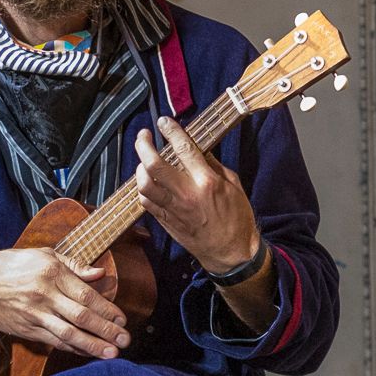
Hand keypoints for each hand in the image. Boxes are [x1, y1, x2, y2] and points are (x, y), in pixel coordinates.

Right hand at [0, 247, 130, 361]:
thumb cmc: (13, 266)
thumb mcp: (43, 255)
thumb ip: (73, 265)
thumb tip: (100, 274)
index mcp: (51, 273)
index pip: (86, 295)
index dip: (107, 309)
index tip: (123, 319)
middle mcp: (44, 295)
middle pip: (81, 316)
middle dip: (106, 330)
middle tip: (125, 340)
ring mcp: (34, 315)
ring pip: (68, 333)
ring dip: (92, 345)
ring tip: (112, 354)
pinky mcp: (26, 329)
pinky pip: (54, 341)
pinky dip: (72, 348)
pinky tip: (87, 352)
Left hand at [134, 116, 259, 272]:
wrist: (230, 253)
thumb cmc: (236, 217)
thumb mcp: (233, 185)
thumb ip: (212, 165)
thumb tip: (196, 148)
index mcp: (206, 181)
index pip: (183, 149)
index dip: (170, 131)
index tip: (163, 122)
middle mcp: (186, 193)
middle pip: (153, 164)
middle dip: (143, 145)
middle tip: (143, 135)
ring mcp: (172, 209)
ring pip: (143, 183)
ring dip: (139, 167)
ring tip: (144, 159)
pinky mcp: (165, 221)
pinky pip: (145, 201)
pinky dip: (142, 187)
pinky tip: (147, 181)